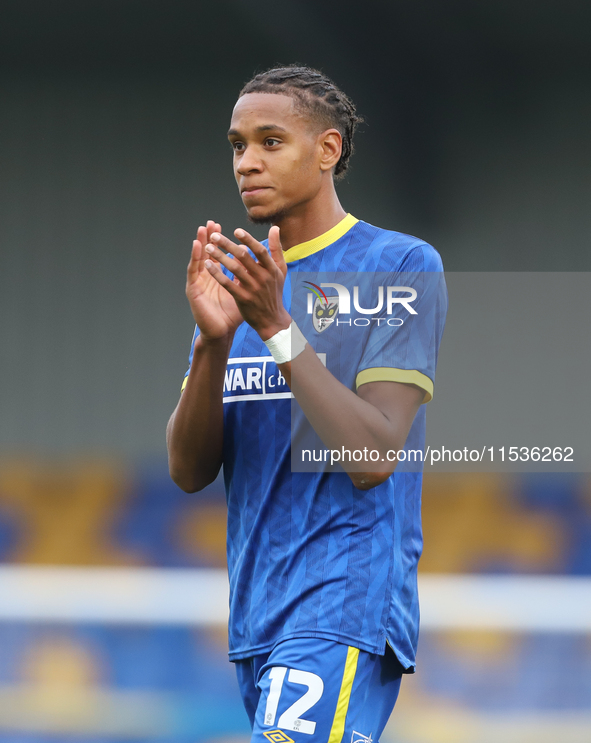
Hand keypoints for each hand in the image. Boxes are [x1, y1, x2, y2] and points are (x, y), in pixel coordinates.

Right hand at [186, 220, 243, 340]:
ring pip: (198, 259)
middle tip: (212, 223)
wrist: (221, 332)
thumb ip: (249, 276)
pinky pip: (193, 271)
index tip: (228, 229)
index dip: (224, 242)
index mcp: (220, 277)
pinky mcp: (193, 289)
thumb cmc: (232, 314)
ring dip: (200, 243)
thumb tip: (257, 261)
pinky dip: (194, 258)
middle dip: (210, 238)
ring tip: (202, 230)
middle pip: (208, 254)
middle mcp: (208, 278)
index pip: (221, 255)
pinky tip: (197, 247)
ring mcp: (199, 283)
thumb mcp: (243, 291)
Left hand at [204, 226, 290, 340]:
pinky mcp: (243, 299)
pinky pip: (227, 284)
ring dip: (219, 257)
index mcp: (272, 269)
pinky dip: (217, 274)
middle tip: (214, 235)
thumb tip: (274, 228)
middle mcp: (263, 278)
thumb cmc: (274, 292)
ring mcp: (253, 289)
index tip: (236, 231)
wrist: (272, 319)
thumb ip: (276, 249)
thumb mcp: (280, 270)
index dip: (248, 240)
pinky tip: (207, 265)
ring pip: (234, 269)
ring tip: (208, 247)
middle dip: (227, 244)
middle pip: (243, 257)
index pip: (259, 251)